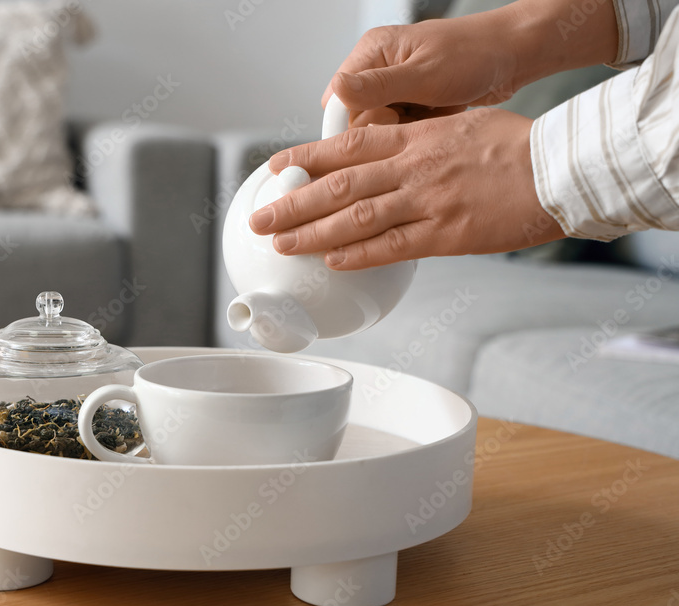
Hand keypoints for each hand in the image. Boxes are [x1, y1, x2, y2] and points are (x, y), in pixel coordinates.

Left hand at [248, 108, 565, 269]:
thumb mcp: (458, 127)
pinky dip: (358, 255)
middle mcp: (412, 167)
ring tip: (281, 242)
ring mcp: (427, 201)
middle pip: (338, 185)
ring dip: (312, 232)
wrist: (561, 168)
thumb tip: (388, 161)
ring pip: (356, 217)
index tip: (277, 169)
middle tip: (260, 217)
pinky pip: (392, 247)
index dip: (306, 159)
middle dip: (293, 203)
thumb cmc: (516, 146)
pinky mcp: (446, 234)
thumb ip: (418, 144)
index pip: (347, 146)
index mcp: (415, 137)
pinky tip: (331, 262)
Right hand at [323, 15, 520, 123]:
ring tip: (430, 116)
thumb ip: (379, 85)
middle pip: (356, 119)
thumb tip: (338, 89)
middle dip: (383, 129)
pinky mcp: (410, 104)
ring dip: (402, 133)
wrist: (515, 56)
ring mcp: (394, 89)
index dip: (349, 126)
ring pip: (378, 130)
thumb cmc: (477, 54)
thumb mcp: (425, 73)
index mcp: (372, 53)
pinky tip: (436, 121)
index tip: (372, 138)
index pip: (337, 101)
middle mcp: (378, 70)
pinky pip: (399, 131)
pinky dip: (416, 134)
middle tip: (412, 120)